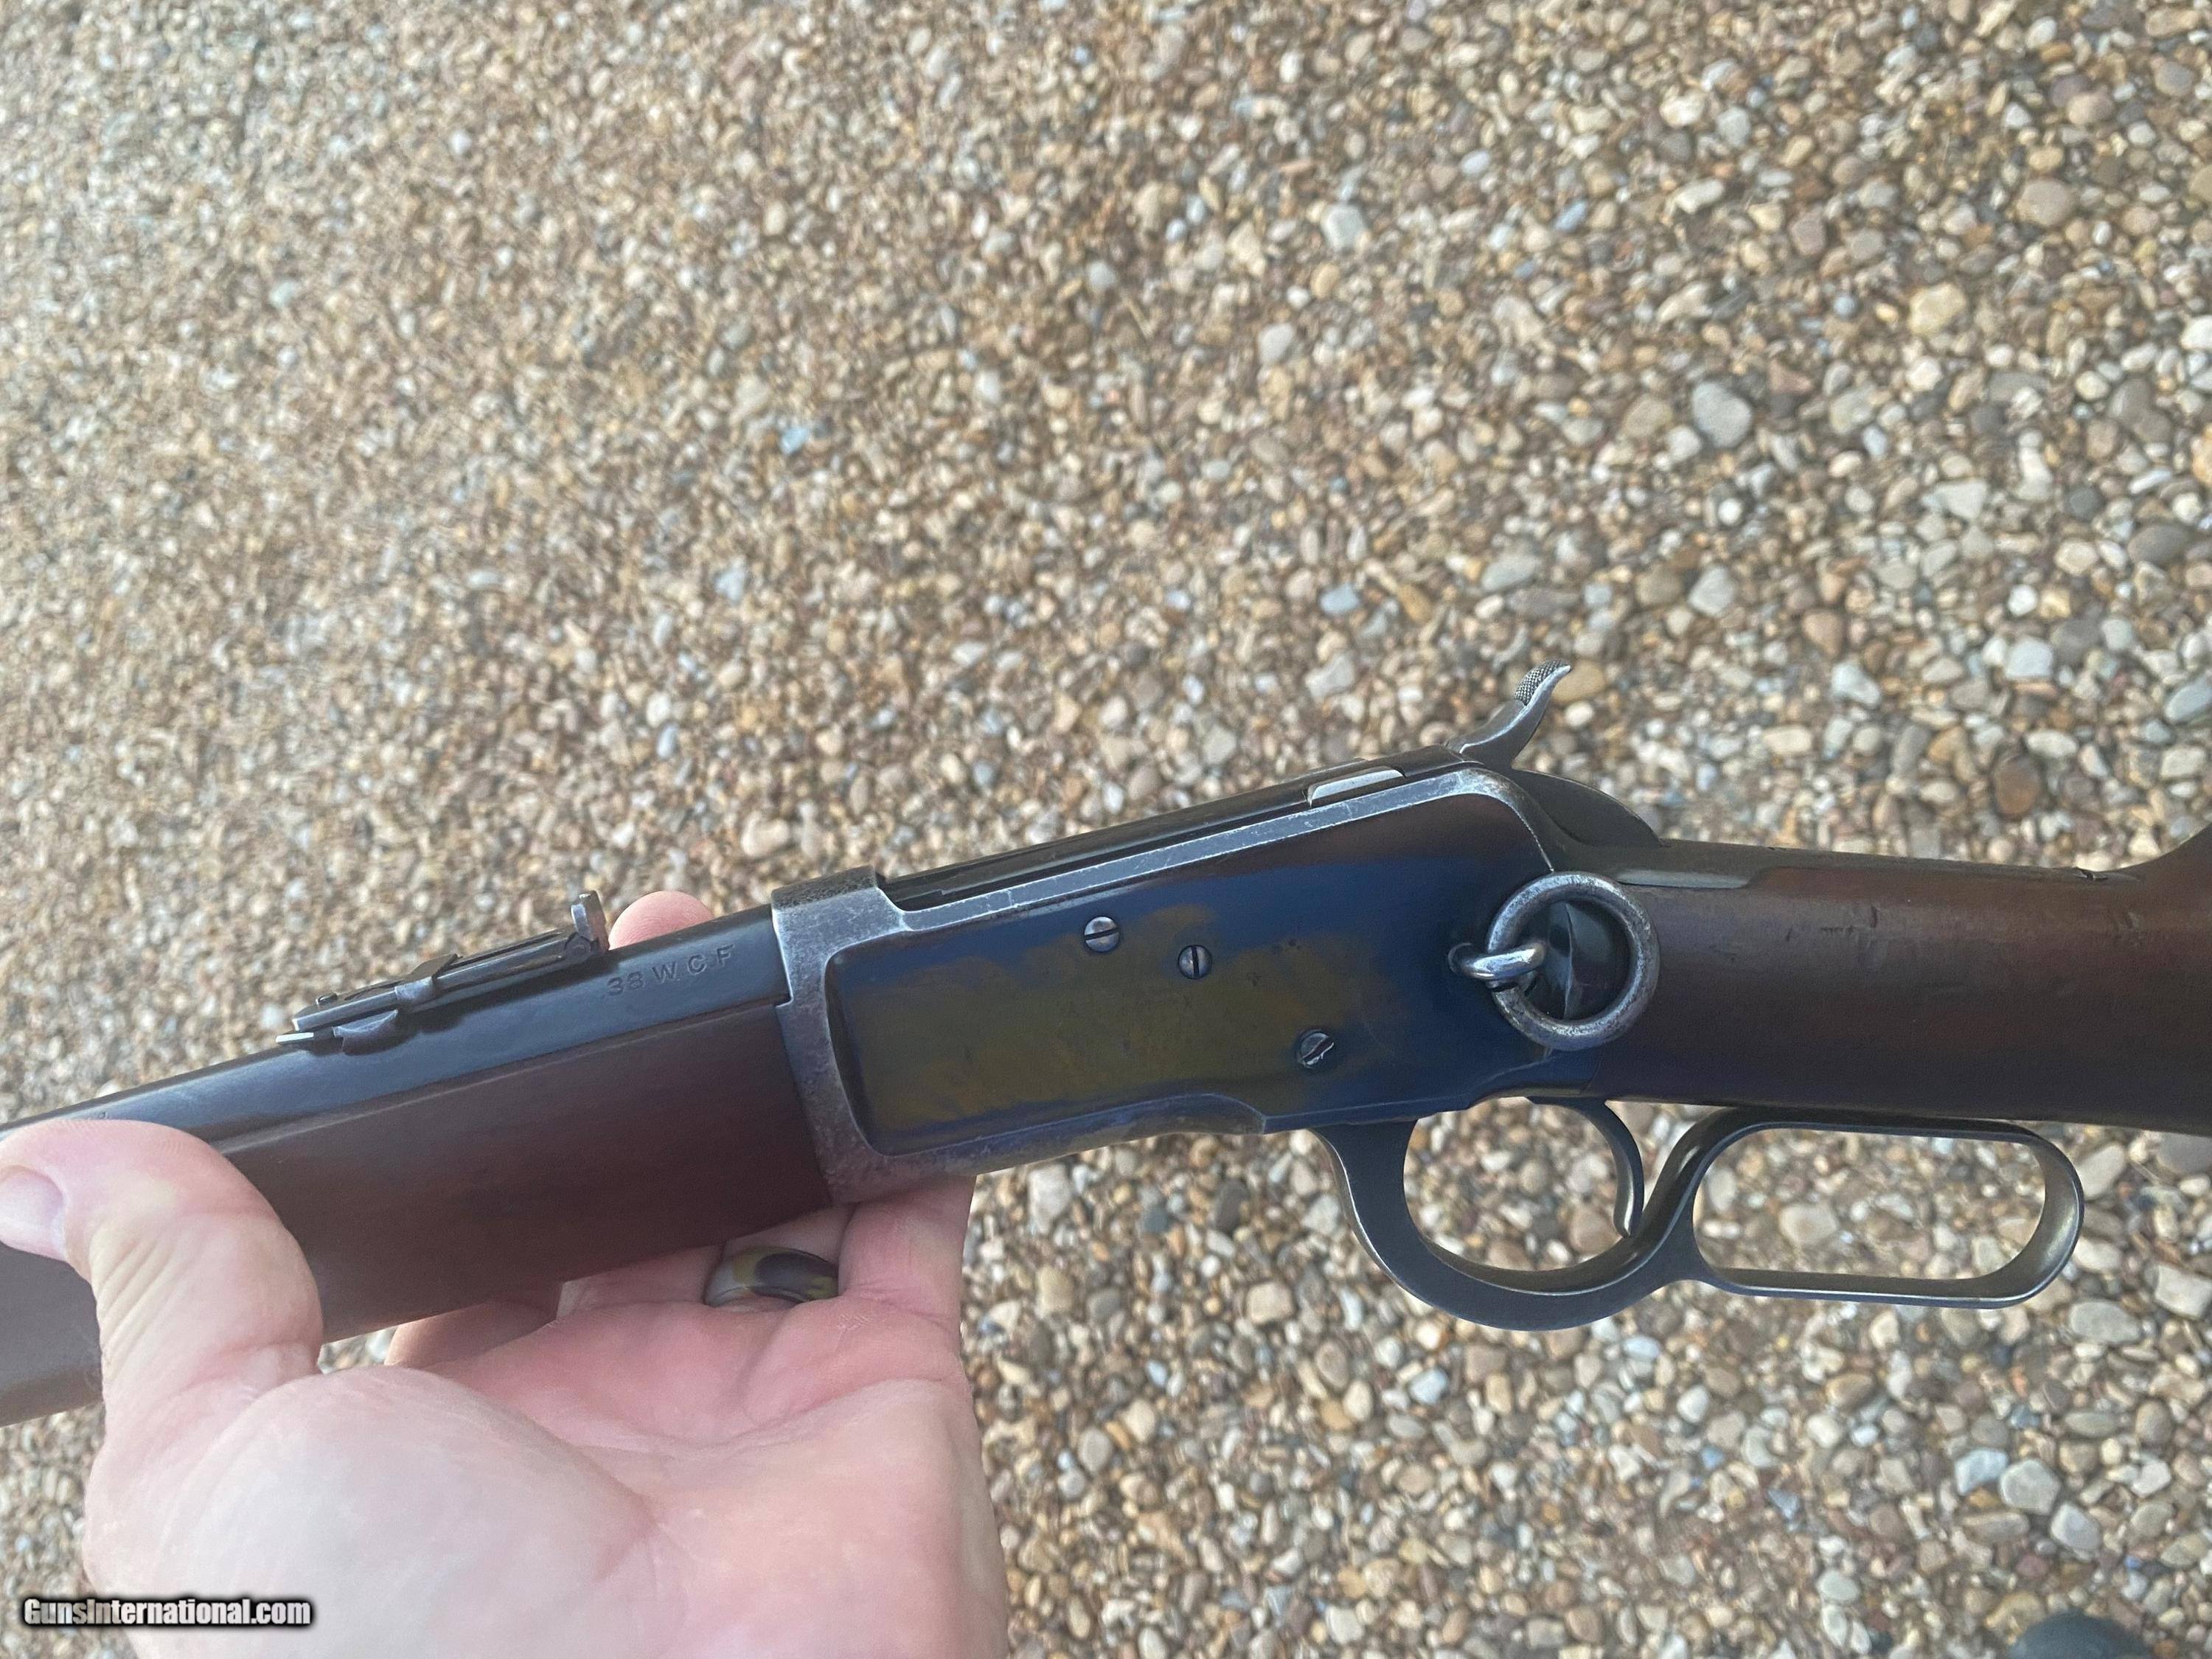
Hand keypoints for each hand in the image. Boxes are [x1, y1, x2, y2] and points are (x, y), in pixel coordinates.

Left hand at [0, 892, 1006, 1658]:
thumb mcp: (221, 1472)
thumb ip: (181, 1300)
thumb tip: (60, 1170)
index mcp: (440, 1446)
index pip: (461, 1256)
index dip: (474, 1141)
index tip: (484, 1037)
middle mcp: (600, 1421)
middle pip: (619, 1208)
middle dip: (629, 1092)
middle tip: (633, 960)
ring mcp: (747, 1403)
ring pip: (762, 1196)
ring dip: (756, 1080)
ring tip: (734, 957)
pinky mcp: (880, 1389)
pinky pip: (908, 1235)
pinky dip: (904, 1144)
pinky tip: (870, 1054)